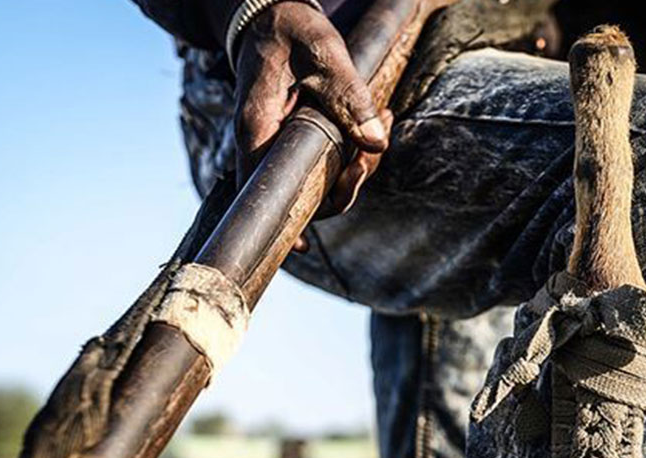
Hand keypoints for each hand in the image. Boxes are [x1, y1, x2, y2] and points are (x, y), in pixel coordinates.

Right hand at [232, 1, 392, 231]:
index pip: (260, 187)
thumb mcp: (323, 53)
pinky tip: (381, 123)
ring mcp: (278, 143)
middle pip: (299, 192)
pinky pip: (324, 160)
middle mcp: (262, 142)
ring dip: (358, 165)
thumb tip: (376, 143)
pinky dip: (355, 150)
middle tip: (372, 155)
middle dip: (344, 186)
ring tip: (388, 121)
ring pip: (318, 179)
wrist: (273, 13)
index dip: (283, 221)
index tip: (304, 246)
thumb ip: (349, 96)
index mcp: (257, 125)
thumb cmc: (291, 30)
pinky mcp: (294, 138)